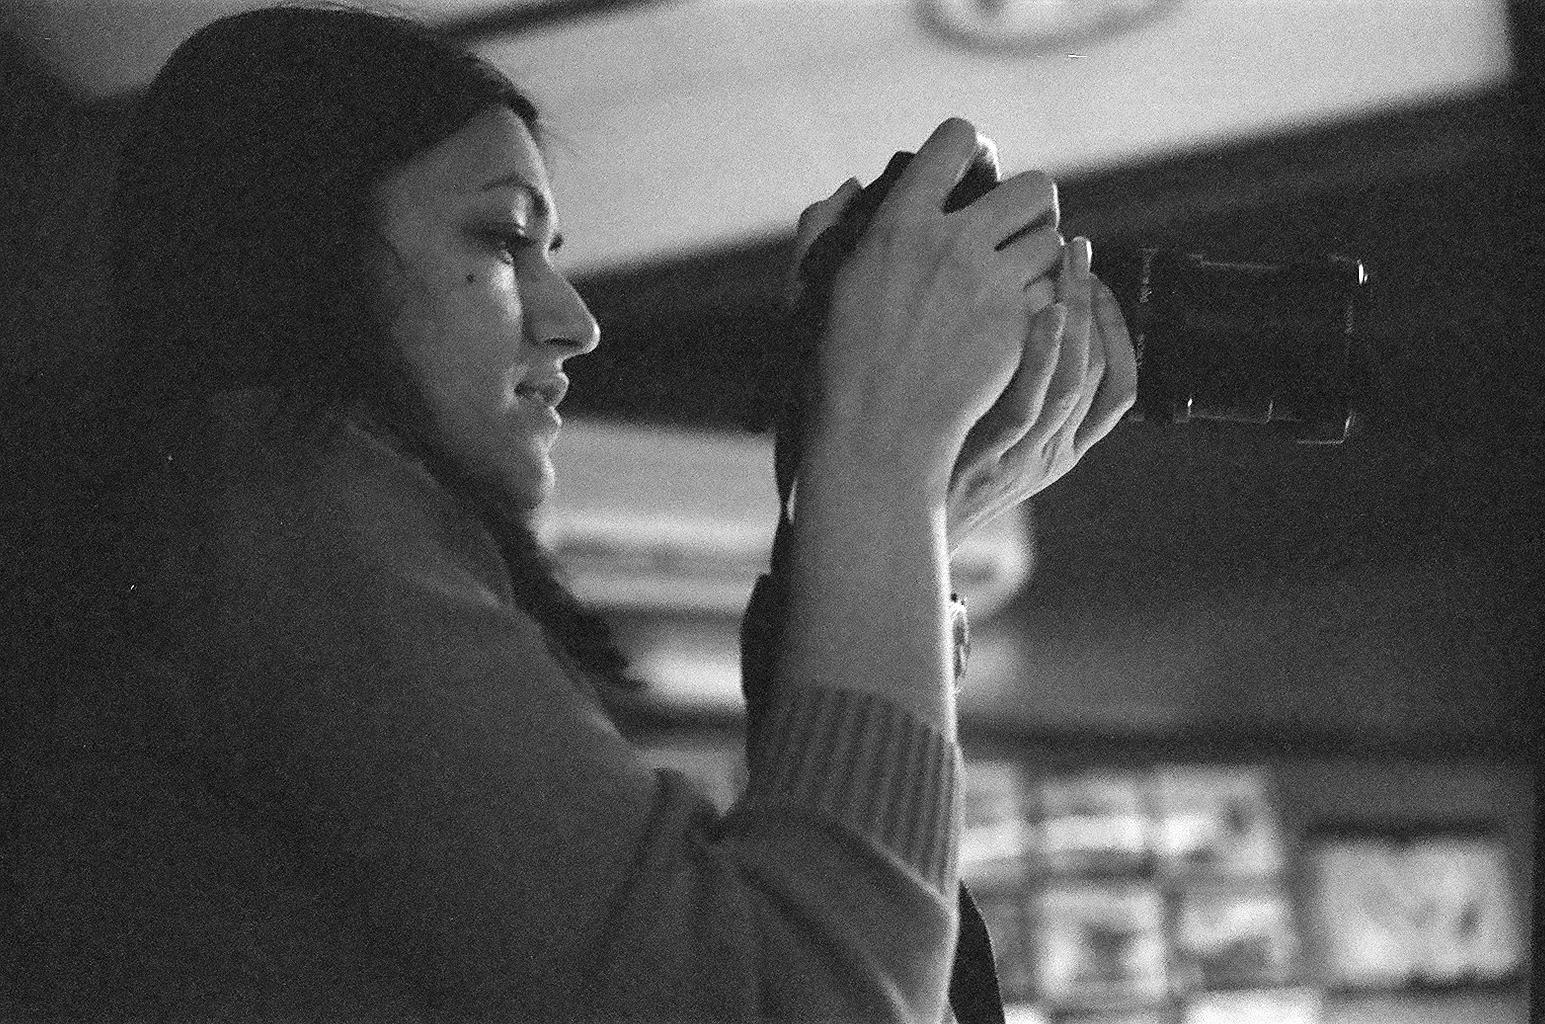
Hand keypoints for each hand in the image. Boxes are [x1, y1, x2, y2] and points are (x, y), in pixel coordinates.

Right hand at [804, 118, 1065, 494]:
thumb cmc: (837, 366)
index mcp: (899, 223)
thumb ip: (825, 225)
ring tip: (1024, 279)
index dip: (970, 147)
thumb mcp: (813, 285)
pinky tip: (1027, 320)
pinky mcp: (1019, 325)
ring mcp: (991, 285)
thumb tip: (851, 186)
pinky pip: (1057, 291)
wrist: (878, 433)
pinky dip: (1048, 302)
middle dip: (1031, 206)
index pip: (954, 139)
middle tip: (1018, 230)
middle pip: (1032, 187)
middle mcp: (951, 243)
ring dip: (1044, 257)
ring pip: (1055, 240)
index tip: (975, 167)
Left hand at [945, 238, 1136, 550]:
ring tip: (1066, 261)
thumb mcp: (983, 429)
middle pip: (1101, 371)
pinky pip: (1031, 404)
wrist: (887, 520)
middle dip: (1097, 304)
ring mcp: (1024, 457)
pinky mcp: (989, 457)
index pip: (1119, 382)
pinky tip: (1042, 309)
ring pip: (1076, 381)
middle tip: (1080, 249)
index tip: (1094, 279)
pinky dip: (1044, 354)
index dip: (1115, 327)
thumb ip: (1006, 383)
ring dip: (1079, 314)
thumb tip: (1018, 310)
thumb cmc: (928, 465)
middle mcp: (1054, 454)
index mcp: (1064, 450)